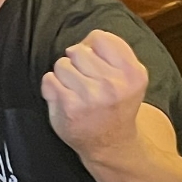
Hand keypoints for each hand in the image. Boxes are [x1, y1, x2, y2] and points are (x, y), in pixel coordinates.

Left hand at [42, 30, 147, 155]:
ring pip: (61, 64)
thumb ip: (114, 52)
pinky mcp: (69, 107)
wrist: (111, 144)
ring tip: (77, 91)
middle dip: (77, 62)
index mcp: (132, 73)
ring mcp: (90, 96)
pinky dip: (52, 88)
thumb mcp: (130, 77)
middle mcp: (113, 84)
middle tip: (87, 81)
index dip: (92, 47)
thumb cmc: (116, 104)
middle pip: (77, 50)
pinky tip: (66, 99)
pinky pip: (49, 80)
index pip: (100, 37)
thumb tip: (89, 37)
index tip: (96, 62)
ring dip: (64, 76)